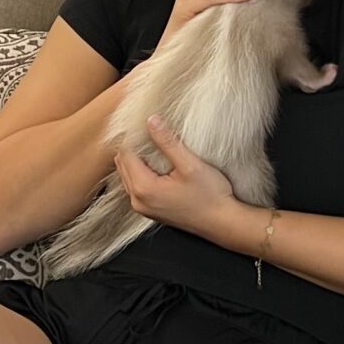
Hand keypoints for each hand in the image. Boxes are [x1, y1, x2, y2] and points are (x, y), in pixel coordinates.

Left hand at [115, 116, 236, 236]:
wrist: (221, 222)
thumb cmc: (210, 195)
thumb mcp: (190, 164)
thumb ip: (167, 142)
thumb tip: (151, 121)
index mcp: (144, 188)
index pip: (126, 154)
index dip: (134, 137)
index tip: (146, 124)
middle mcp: (137, 200)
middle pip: (122, 165)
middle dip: (133, 147)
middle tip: (150, 132)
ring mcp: (142, 208)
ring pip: (127, 175)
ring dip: (136, 160)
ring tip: (155, 146)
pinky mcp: (149, 210)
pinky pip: (135, 186)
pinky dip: (141, 172)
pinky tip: (157, 164)